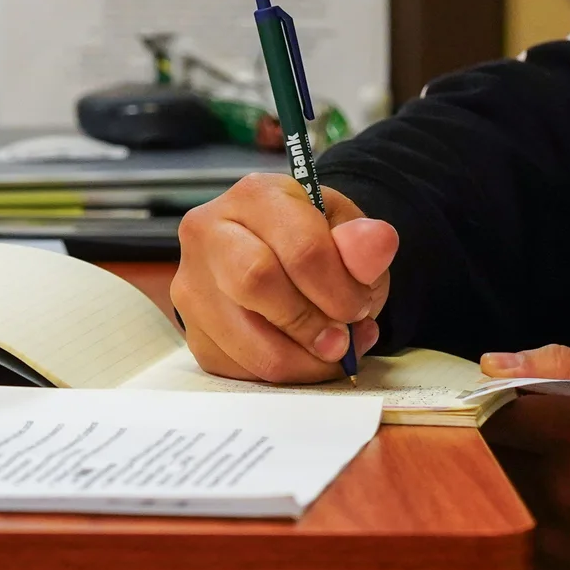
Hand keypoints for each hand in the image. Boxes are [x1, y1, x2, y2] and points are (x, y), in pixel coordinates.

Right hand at [173, 173, 397, 382]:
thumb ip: (364, 243)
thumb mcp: (348, 233)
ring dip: (301, 360)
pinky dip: (280, 374)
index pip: (300, 248)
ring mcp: (192, 283)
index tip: (360, 309)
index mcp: (255, 195)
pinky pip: (237, 369)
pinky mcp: (192, 329)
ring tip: (330, 352)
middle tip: (341, 340)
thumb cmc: (315, 241)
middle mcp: (209, 232)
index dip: (339, 290)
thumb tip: (377, 243)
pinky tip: (302, 357)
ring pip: (246, 341)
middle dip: (310, 324)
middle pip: (255, 283)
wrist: (282, 255)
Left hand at [478, 345, 569, 569]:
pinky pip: (502, 532)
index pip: (493, 411)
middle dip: (474, 439)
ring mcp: (552, 534)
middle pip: (480, 455)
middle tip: (483, 428)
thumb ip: (557, 367)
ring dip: (484, 476)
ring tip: (509, 461)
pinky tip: (525, 500)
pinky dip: (503, 513)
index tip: (475, 398)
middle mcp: (561, 486)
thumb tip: (491, 365)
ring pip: (484, 494)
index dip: (476, 402)